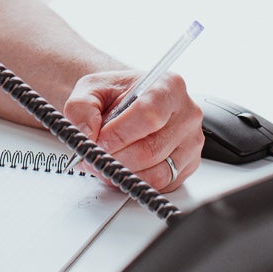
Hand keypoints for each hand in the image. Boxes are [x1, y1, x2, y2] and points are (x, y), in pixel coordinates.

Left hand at [64, 67, 203, 193]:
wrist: (124, 103)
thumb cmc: (115, 95)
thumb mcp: (91, 89)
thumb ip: (81, 106)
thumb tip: (87, 133)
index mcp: (168, 86)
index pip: (149, 115)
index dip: (119, 134)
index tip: (98, 140)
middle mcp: (187, 114)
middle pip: (151, 149)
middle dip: (116, 158)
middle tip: (94, 156)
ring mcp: (190, 142)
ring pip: (156, 172)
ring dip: (123, 173)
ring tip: (105, 162)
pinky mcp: (187, 166)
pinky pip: (160, 185)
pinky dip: (135, 181)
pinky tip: (122, 168)